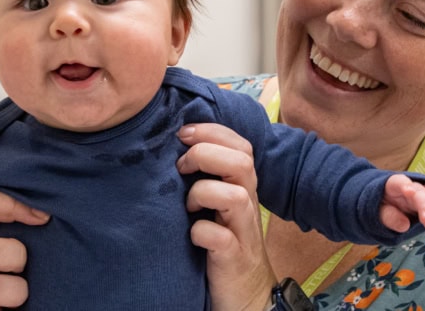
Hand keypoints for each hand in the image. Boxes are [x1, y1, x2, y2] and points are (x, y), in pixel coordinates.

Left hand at [177, 123, 275, 310]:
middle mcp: (247, 205)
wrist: (247, 293)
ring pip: (235, 196)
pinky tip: (192, 235)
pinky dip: (201, 232)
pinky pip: (219, 237)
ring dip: (204, 192)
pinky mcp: (233, 258)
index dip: (212, 132)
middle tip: (182, 168)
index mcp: (243, 188)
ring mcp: (242, 232)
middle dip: (205, 154)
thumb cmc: (225, 243)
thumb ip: (209, 178)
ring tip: (188, 205)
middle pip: (242, 161)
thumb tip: (177, 146)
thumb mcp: (219, 205)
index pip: (240, 145)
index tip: (182, 134)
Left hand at [379, 174, 424, 232]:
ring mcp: (424, 192)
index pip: (400, 182)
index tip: (408, 192)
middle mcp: (412, 186)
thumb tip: (405, 225)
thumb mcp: (379, 213)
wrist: (391, 207)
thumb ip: (389, 217)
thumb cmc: (383, 208)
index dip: (405, 185)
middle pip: (423, 190)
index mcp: (394, 185)